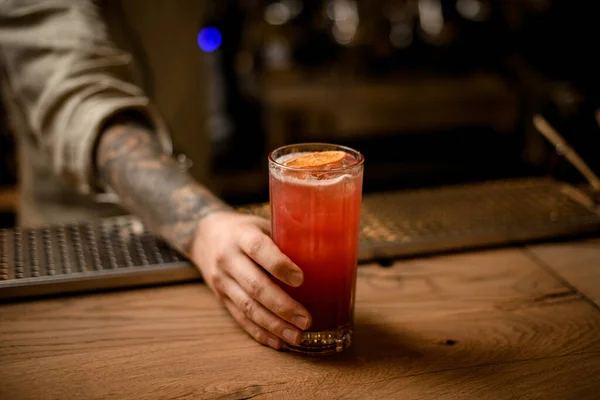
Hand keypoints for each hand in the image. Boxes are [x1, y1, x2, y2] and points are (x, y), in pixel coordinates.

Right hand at [190, 211, 311, 348]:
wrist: (204, 236)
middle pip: (255, 285)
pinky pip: (240, 318)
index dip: (279, 264)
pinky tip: (278, 341)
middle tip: (306, 319)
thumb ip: (285, 238)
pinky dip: (260, 332)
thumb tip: (326, 254)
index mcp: (241, 235)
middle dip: (282, 305)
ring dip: (274, 325)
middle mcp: (228, 259)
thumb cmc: (244, 230)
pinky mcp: (221, 298)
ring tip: (297, 336)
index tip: (301, 279)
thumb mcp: (261, 224)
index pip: (258, 249)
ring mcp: (222, 281)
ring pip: (247, 307)